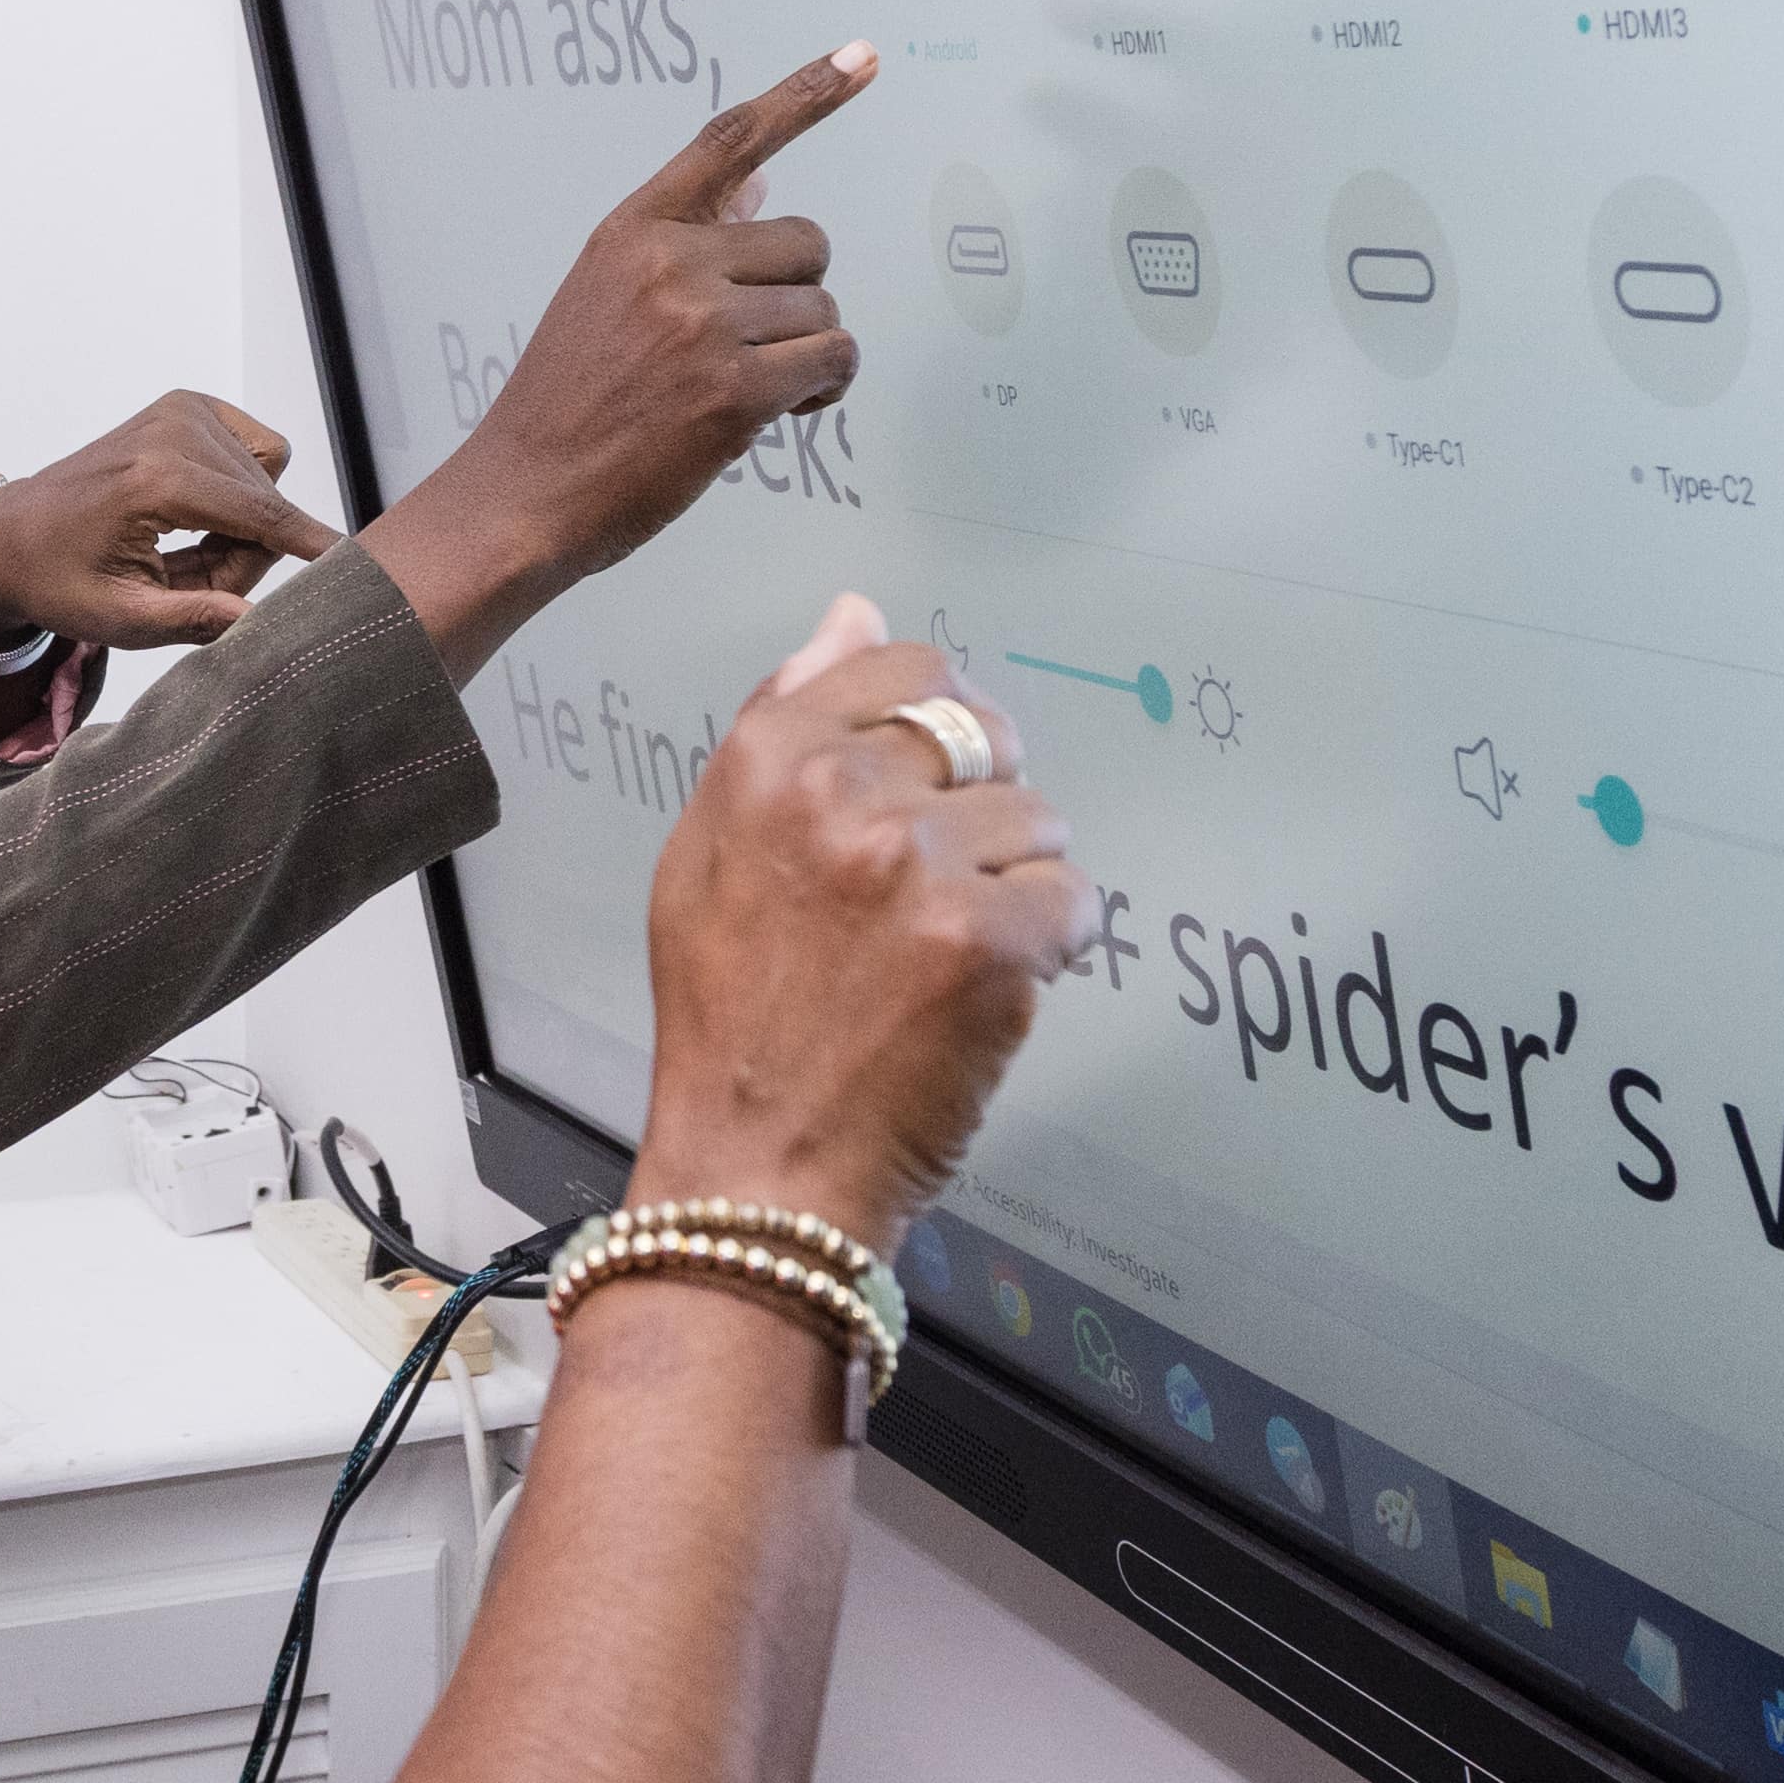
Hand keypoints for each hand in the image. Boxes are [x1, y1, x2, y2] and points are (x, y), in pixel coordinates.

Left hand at [0, 395, 345, 652]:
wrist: (15, 535)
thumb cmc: (61, 580)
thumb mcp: (121, 619)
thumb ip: (193, 618)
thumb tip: (257, 621)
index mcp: (155, 479)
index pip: (260, 515)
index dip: (310, 544)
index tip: (357, 562)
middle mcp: (173, 429)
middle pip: (267, 503)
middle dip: (247, 552)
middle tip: (190, 580)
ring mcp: (181, 410)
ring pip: (268, 477)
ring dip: (244, 520)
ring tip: (187, 547)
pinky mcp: (187, 405)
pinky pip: (257, 452)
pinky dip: (239, 487)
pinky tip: (196, 512)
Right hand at [350, 51, 872, 679]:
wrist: (525, 493)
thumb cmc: (567, 403)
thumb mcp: (605, 295)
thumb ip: (685, 241)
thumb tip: (760, 191)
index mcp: (633, 231)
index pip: (731, 142)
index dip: (806, 94)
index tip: (863, 56)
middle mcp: (670, 263)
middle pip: (806, 243)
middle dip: (797, 296)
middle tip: (753, 344)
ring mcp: (703, 325)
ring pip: (823, 309)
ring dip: (807, 352)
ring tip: (751, 390)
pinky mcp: (735, 391)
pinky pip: (832, 360)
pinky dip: (823, 389)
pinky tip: (786, 412)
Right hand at [627, 600, 1074, 1249]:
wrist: (755, 1168)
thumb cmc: (730, 1022)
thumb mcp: (709, 852)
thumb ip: (784, 720)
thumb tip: (855, 614)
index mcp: (767, 760)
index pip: (907, 669)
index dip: (939, 728)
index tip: (929, 791)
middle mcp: (840, 793)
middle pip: (984, 736)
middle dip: (982, 806)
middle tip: (937, 892)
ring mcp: (917, 866)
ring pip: (1037, 822)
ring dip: (1016, 886)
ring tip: (950, 958)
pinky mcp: (988, 941)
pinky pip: (1073, 902)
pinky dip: (1051, 950)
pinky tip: (989, 995)